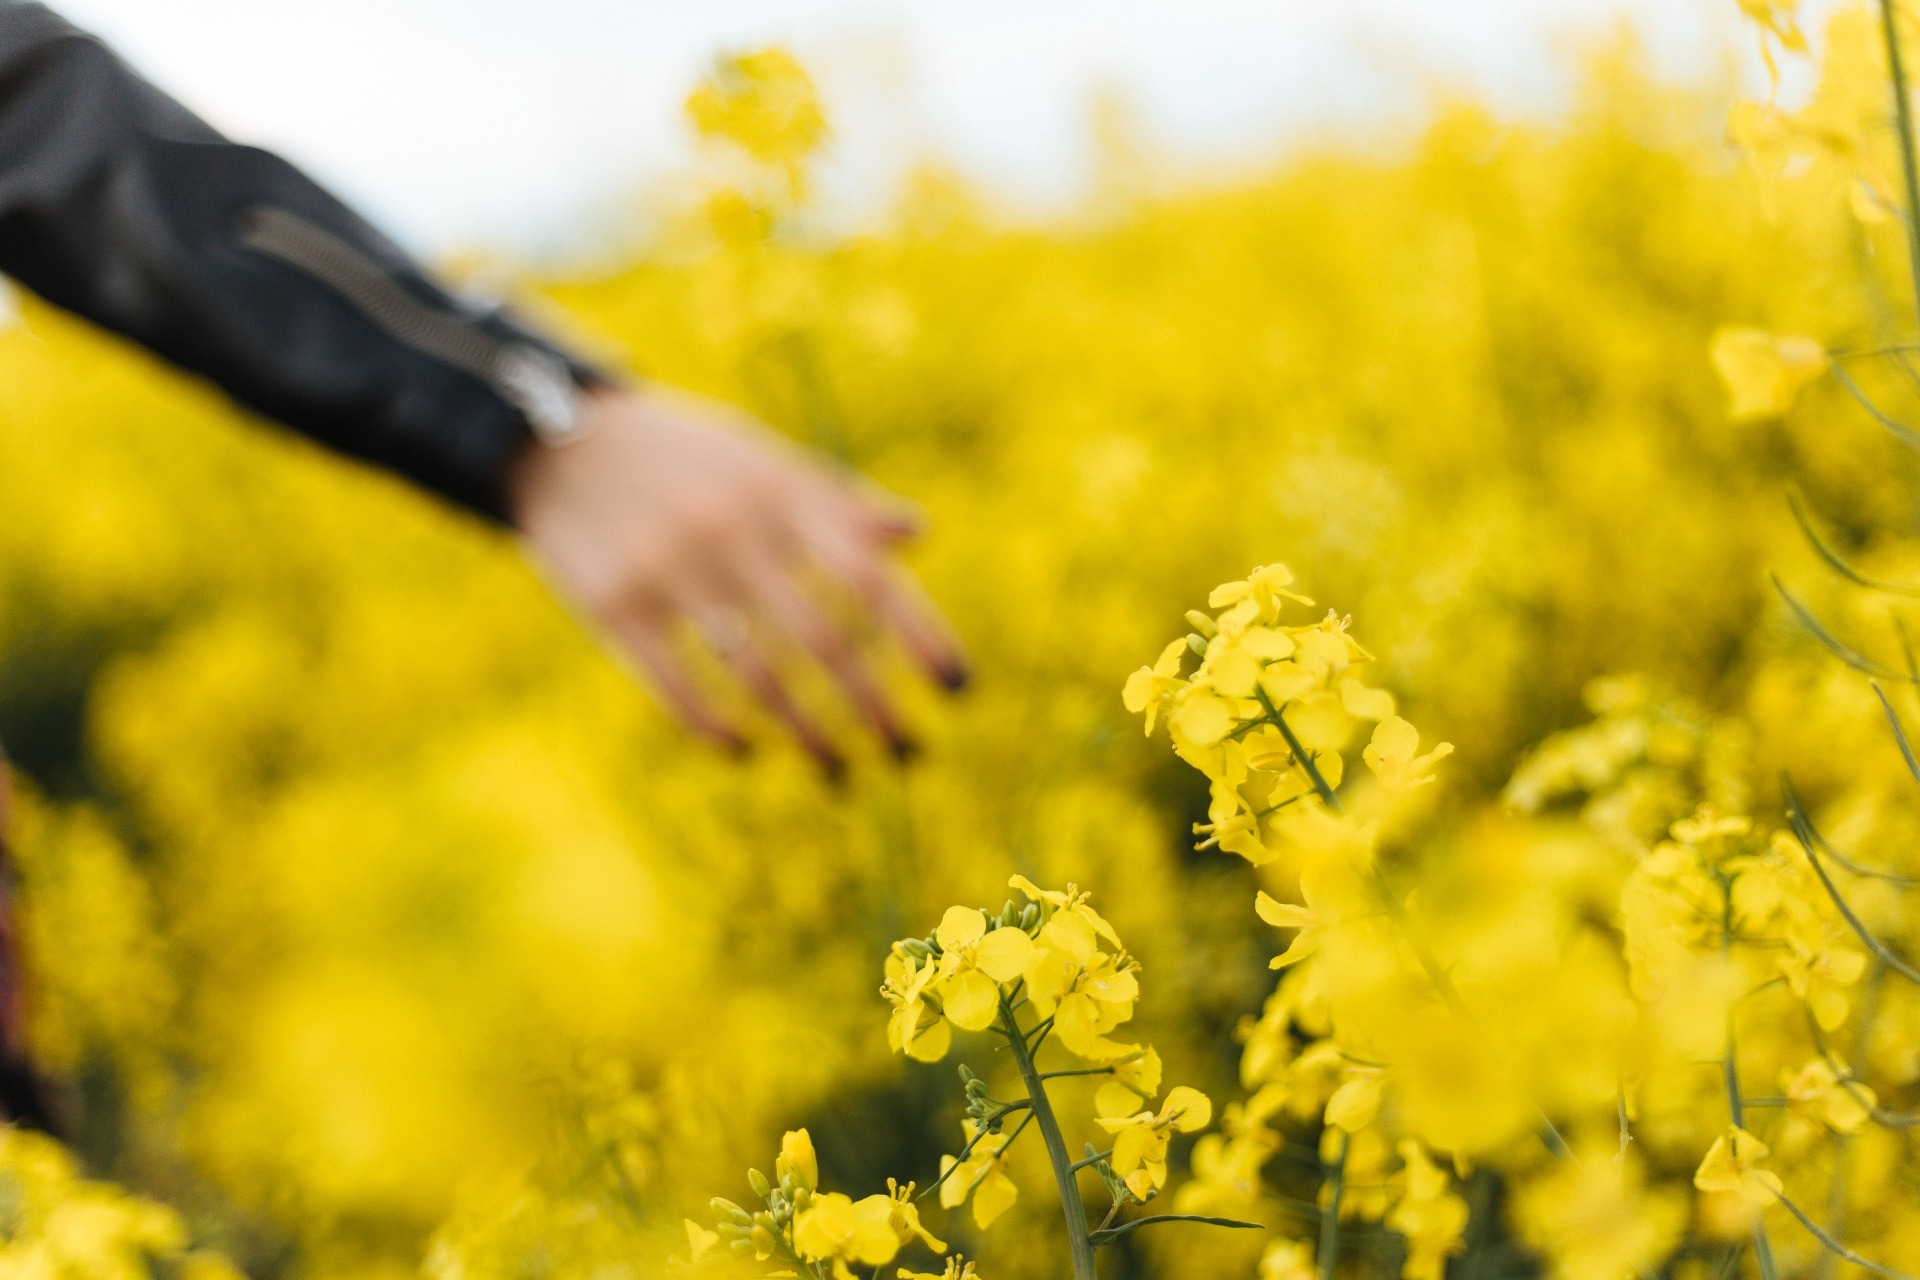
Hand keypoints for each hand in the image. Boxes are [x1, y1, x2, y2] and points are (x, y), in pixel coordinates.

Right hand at [507, 384, 966, 770]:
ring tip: (837, 770)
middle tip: (907, 754)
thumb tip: (918, 533)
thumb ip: (836, 500)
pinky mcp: (611, 606)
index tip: (957, 689)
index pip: (868, 575)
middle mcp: (732, 531)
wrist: (557, 443)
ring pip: (755, 674)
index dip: (918, 634)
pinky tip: (745, 751)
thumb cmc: (685, 458)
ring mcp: (669, 569)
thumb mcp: (761, 459)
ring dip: (806, 732)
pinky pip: (675, 685)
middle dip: (872, 706)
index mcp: (780, 492)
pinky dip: (716, 725)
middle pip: (823, 639)